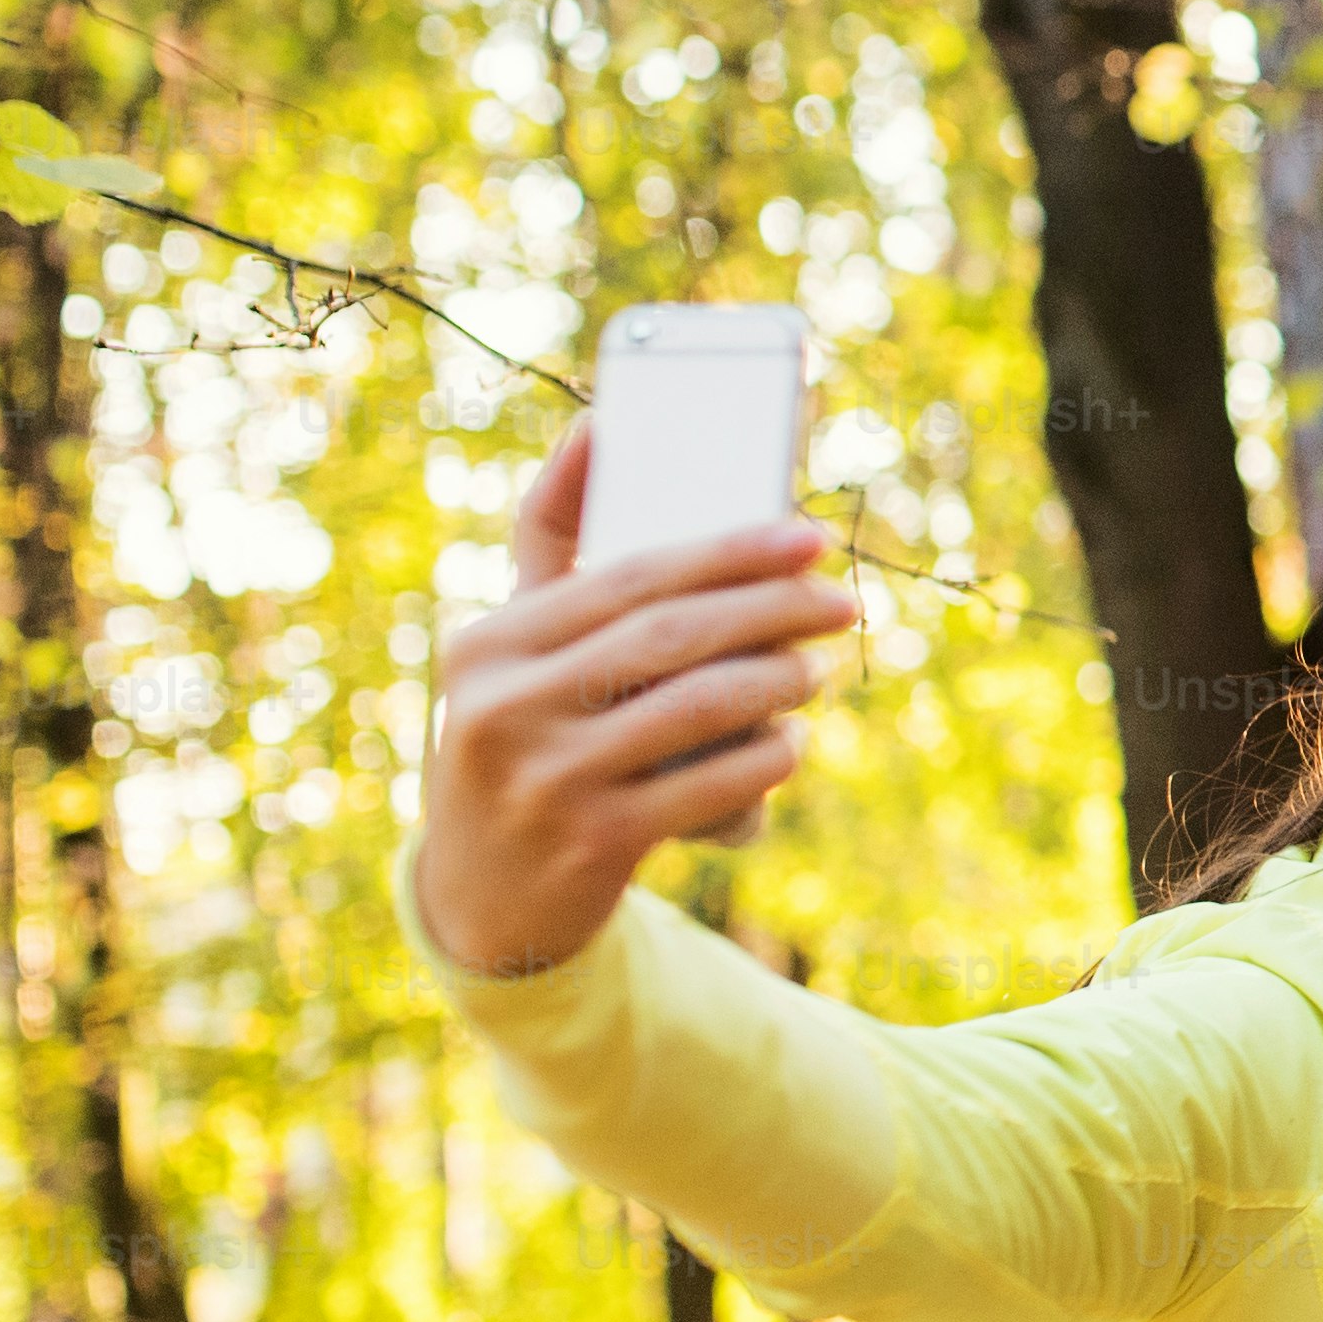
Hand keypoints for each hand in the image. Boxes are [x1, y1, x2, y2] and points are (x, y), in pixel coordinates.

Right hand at [410, 418, 852, 982]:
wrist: (483, 896)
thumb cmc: (525, 735)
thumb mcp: (515, 649)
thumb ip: (549, 542)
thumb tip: (600, 425)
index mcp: (491, 643)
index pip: (629, 575)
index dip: (729, 549)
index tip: (807, 533)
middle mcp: (504, 707)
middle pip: (670, 635)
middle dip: (772, 609)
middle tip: (840, 601)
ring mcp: (546, 779)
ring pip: (698, 707)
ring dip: (779, 681)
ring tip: (819, 669)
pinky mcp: (594, 844)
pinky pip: (711, 787)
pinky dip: (765, 759)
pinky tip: (789, 744)